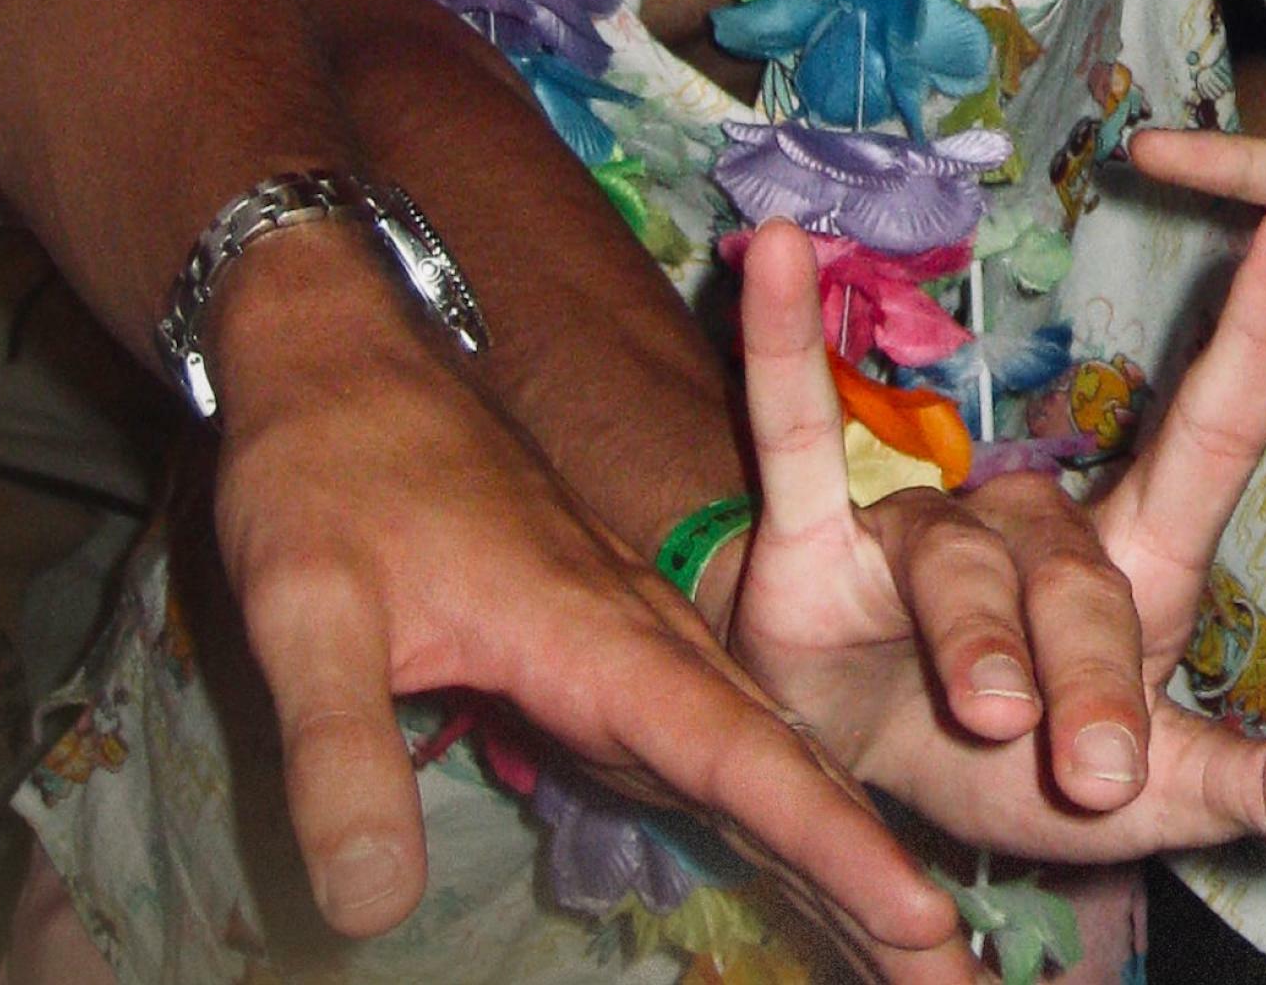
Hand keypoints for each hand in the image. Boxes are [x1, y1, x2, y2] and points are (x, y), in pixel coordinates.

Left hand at [203, 228, 970, 979]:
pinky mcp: (595, 646)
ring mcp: (623, 636)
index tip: (922, 910)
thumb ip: (339, 754)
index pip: (735, 748)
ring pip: (757, 750)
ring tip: (918, 952)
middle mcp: (637, 632)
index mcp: (597, 626)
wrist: (338, 344)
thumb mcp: (303, 613)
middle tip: (961, 974)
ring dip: (838, 844)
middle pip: (780, 761)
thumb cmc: (324, 467)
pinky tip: (802, 857)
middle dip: (874, 868)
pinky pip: (707, 738)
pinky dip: (777, 805)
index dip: (827, 837)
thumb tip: (370, 917)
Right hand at [727, 204, 1265, 860]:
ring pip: (961, 565)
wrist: (858, 779)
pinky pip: (796, 430)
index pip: (1212, 430)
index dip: (1259, 331)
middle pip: (1079, 573)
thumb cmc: (1022, 763)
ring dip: (979, 645)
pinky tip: (778, 258)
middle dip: (1095, 672)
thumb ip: (1248, 786)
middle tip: (1101, 771)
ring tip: (994, 718)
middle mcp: (1032, 526)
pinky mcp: (815, 536)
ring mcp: (922, 519)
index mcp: (1131, 568)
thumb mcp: (1146, 796)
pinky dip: (785, 347)